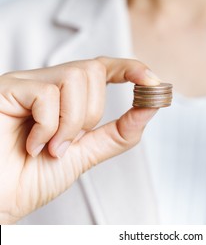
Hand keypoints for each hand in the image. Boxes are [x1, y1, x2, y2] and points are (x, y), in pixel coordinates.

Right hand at [0, 57, 159, 223]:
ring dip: (71, 122)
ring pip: (75, 77)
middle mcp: (46, 84)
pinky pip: (47, 94)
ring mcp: (25, 84)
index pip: (101, 67)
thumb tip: (151, 107)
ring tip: (51, 148)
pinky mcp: (6, 89)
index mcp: (65, 97)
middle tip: (68, 144)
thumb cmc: (32, 177)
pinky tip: (33, 145)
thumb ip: (119, 132)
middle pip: (92, 70)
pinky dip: (48, 127)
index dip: (129, 68)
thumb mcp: (88, 153)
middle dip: (91, 113)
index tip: (152, 81)